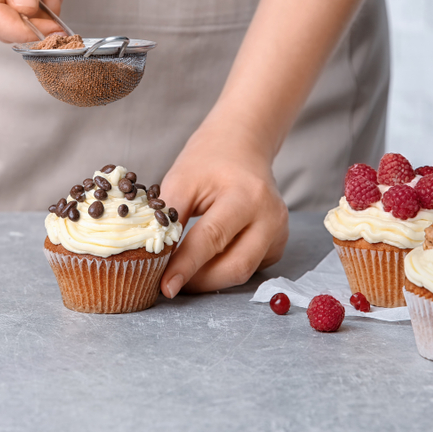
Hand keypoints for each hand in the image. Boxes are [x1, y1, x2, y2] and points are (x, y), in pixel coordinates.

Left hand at [159, 120, 288, 297]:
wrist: (243, 145)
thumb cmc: (209, 159)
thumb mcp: (181, 180)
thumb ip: (169, 220)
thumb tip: (153, 257)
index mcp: (246, 195)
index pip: (212, 239)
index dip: (186, 266)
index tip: (165, 286)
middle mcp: (270, 216)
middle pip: (235, 266)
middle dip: (199, 281)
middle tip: (170, 282)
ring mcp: (279, 231)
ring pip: (243, 271)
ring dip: (210, 278)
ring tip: (184, 272)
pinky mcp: (278, 243)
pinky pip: (250, 267)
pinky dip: (224, 269)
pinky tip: (208, 260)